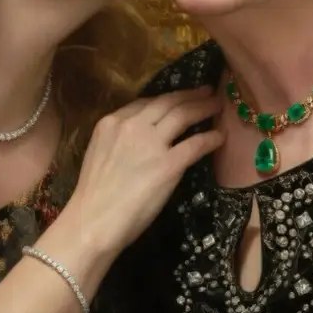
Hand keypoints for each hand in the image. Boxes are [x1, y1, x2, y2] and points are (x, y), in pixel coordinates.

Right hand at [67, 86, 222, 252]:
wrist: (93, 221)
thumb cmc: (92, 196)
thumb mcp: (99, 152)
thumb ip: (119, 138)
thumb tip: (143, 138)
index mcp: (112, 122)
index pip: (146, 102)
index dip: (168, 98)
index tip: (180, 97)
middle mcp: (133, 125)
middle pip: (168, 102)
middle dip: (190, 95)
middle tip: (207, 91)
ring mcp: (151, 144)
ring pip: (183, 115)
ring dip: (203, 107)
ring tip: (217, 104)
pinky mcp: (168, 165)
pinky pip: (195, 144)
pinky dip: (210, 138)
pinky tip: (219, 137)